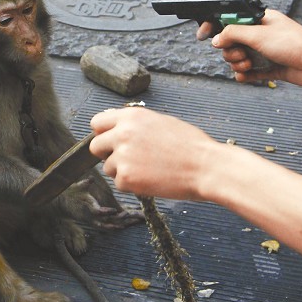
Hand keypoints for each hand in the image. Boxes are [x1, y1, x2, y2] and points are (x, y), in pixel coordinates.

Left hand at [89, 107, 221, 200]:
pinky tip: (151, 179)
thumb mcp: (160, 122)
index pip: (97, 123)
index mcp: (131, 116)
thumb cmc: (190, 145)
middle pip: (96, 146)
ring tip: (148, 169)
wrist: (205, 166)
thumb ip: (135, 125)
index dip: (104, 134)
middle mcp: (122, 133)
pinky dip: (132, 185)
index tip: (111, 141)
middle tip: (128, 160)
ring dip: (122, 171)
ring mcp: (122, 156)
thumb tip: (117, 129)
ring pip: (108, 167)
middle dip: (108, 154)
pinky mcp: (126, 177)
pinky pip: (119, 183)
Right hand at [203, 10, 301, 86]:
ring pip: (238, 58)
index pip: (230, 20)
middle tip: (241, 54)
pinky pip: (249, 72)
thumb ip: (233, 33)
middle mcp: (261, 35)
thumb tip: (216, 39)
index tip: (203, 35)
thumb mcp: (258, 34)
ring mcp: (265, 52)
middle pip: (231, 43)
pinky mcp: (270, 68)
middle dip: (231, 51)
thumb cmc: (296, 44)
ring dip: (238, 64)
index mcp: (259, 20)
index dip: (215, 27)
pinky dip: (245, 75)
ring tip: (250, 65)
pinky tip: (247, 77)